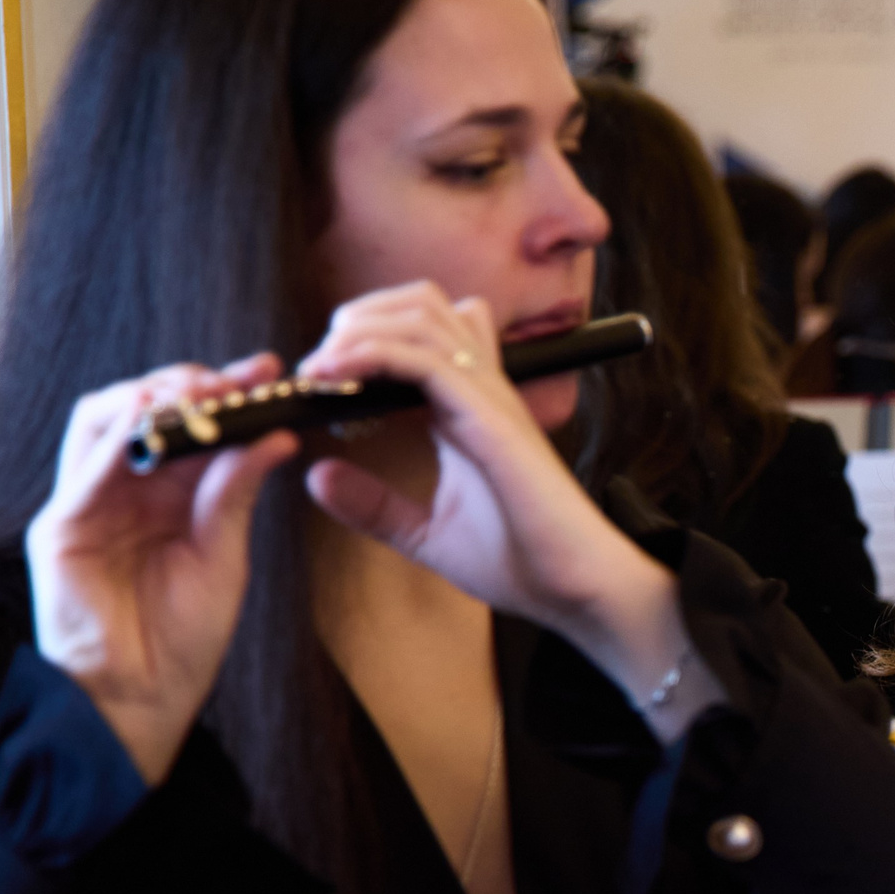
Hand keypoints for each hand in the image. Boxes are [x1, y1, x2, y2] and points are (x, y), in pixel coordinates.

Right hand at [25, 356, 298, 783]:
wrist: (146, 698)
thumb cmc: (184, 636)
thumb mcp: (224, 554)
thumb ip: (236, 493)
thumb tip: (275, 434)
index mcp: (166, 496)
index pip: (188, 424)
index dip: (225, 393)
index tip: (270, 374)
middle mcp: (123, 491)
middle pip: (140, 409)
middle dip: (187, 385)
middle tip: (236, 379)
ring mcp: (87, 505)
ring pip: (101, 423)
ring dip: (149, 400)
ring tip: (197, 394)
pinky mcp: (61, 531)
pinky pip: (84, 472)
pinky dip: (118, 441)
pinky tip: (152, 425)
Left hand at [296, 283, 710, 734]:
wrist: (578, 591)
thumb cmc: (522, 562)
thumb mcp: (427, 533)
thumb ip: (375, 504)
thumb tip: (316, 474)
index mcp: (469, 407)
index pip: (421, 329)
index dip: (366, 334)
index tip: (320, 382)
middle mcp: (482, 391)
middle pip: (420, 303)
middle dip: (358, 318)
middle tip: (318, 368)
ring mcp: (490, 399)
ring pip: (421, 315)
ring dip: (359, 330)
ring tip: (321, 370)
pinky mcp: (492, 419)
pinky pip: (425, 359)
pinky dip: (372, 355)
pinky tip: (336, 378)